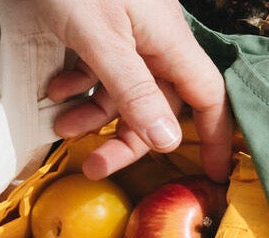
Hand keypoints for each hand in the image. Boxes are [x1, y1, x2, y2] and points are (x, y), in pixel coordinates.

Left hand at [29, 0, 231, 181]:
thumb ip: (134, 91)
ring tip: (61, 125)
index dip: (214, 135)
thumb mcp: (101, 40)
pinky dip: (76, 89)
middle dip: (126, 141)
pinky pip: (96, 75)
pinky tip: (54, 91)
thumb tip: (168, 141)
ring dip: (91, 117)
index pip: (207, 96)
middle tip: (95, 167)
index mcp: (166, 40)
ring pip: (119, 96)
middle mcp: (150, 41)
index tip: (212, 174)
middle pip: (155, 107)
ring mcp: (123, 37)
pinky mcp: (95, 33)